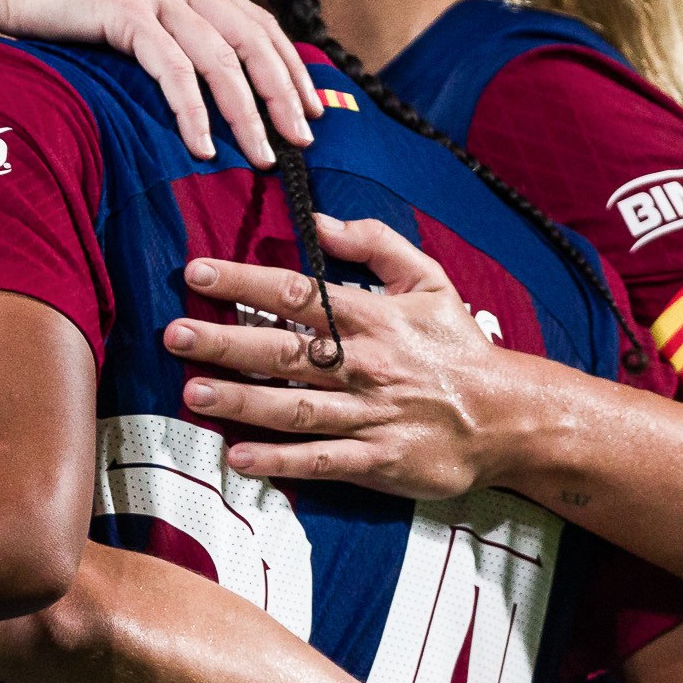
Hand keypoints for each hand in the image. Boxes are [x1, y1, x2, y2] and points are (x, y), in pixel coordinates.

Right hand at [0, 0, 319, 164]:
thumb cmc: (50, 9)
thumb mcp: (118, 18)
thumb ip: (157, 37)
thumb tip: (189, 85)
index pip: (257, 21)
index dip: (289, 65)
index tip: (311, 106)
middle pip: (253, 40)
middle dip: (284, 92)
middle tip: (304, 138)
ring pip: (220, 59)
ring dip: (246, 113)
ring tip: (261, 155)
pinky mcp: (126, 12)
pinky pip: (173, 70)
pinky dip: (192, 112)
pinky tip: (202, 146)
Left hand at [166, 213, 544, 498]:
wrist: (509, 416)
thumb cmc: (458, 347)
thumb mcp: (429, 281)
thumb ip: (375, 244)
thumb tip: (319, 220)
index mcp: (373, 319)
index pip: (298, 294)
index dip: (244, 282)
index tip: (196, 273)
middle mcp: (364, 366)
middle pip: (286, 352)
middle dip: (226, 343)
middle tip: (174, 336)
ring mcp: (369, 416)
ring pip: (295, 407)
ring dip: (242, 401)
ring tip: (192, 392)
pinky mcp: (377, 460)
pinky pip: (321, 460)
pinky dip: (280, 462)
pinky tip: (239, 457)